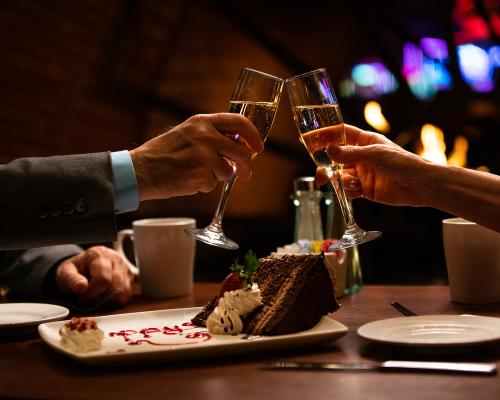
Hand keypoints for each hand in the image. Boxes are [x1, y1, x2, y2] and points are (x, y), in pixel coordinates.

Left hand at [55, 246, 132, 305]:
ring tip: (95, 295)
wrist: (83, 266)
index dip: (92, 293)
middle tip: (87, 298)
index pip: (103, 279)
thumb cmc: (75, 269)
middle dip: (99, 298)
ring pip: (122, 293)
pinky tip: (103, 295)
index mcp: (99, 254)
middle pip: (115, 287)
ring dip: (106, 300)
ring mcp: (125, 267)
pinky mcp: (129, 277)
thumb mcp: (65, 272)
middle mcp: (116, 258)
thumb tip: (81, 287)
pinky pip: (125, 295)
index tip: (81, 296)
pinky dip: (113, 300)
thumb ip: (71, 279)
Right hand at [129, 113, 263, 200]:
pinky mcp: (200, 175)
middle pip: (241, 152)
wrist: (139, 170)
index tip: (258, 147)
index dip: (253, 135)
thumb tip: (237, 145)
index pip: (239, 122)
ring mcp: (203, 155)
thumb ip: (211, 135)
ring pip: (227, 172)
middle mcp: (205, 136)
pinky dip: (203, 186)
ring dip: (216, 177)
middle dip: (246, 166)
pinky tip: (187, 179)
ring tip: (195, 173)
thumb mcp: (187, 134)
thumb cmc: (162, 154)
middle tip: (246, 174)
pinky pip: (212, 185)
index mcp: (202, 122)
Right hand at [315, 124, 430, 206]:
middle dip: (327, 165)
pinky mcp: (364, 188)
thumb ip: (350, 153)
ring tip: (350, 183)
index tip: (310, 140)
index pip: (341, 134)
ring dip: (339, 180)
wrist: (419, 186)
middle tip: (321, 174)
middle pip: (335, 158)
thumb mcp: (375, 155)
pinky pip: (347, 189)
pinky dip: (347, 191)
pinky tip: (357, 190)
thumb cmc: (403, 163)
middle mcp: (361, 156)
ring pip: (339, 175)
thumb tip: (328, 150)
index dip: (326, 136)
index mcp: (365, 141)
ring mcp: (362, 172)